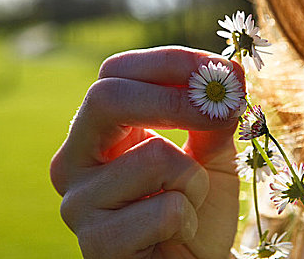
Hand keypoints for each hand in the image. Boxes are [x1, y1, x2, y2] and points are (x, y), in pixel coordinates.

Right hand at [50, 46, 244, 258]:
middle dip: (176, 99)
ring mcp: (78, 202)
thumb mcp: (210, 154)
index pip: (116, 74)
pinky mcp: (95, 243)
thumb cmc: (196, 206)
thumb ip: (213, 118)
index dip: (170, 63)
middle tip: (222, 108)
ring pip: (153, 157)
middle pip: (106, 97)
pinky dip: (188, 219)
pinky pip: (164, 210)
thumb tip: (227, 77)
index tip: (220, 70)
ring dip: (194, 180)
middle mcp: (75, 160)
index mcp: (99, 131)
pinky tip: (176, 234)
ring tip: (187, 203)